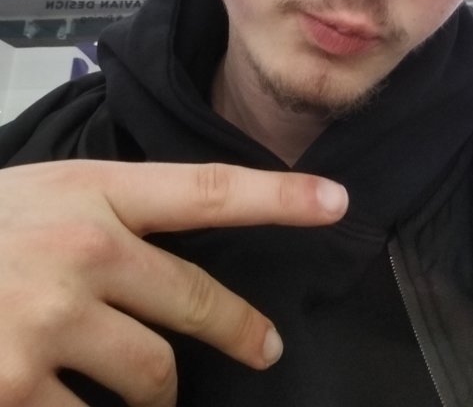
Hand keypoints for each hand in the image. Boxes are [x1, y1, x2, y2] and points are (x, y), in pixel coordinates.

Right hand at [0, 160, 347, 405]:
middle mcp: (82, 250)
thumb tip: (165, 250)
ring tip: (148, 392)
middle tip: (260, 346)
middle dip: (238, 332)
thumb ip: (104, 215)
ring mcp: (50, 322)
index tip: (337, 202)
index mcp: (92, 193)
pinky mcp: (16, 387)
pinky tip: (70, 396)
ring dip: (157, 394)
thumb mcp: (39, 195)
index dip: (279, 197)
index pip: (206, 190)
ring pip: (152, 377)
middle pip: (195, 301)